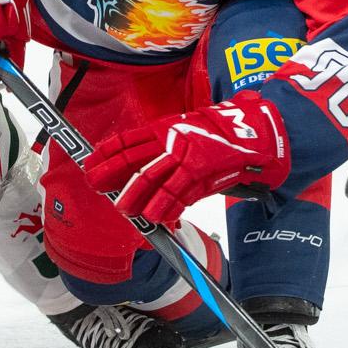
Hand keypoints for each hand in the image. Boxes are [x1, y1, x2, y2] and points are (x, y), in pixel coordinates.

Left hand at [83, 91, 291, 225]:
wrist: (257, 132)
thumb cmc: (221, 135)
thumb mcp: (187, 133)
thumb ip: (164, 151)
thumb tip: (138, 173)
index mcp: (166, 128)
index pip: (128, 141)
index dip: (106, 154)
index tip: (90, 165)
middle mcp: (172, 139)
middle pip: (134, 160)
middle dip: (112, 176)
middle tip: (98, 188)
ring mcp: (187, 155)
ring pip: (153, 179)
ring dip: (137, 198)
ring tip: (126, 211)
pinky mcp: (202, 171)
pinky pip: (179, 194)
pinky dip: (167, 208)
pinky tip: (158, 219)